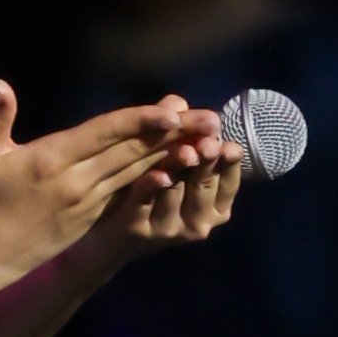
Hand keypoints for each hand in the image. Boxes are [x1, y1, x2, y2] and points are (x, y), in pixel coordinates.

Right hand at [0, 81, 221, 296]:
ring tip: (205, 140)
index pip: (105, 134)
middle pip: (132, 152)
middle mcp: (76, 183)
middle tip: (211, 119)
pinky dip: (154, 176)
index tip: (173, 111)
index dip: (141, 121)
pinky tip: (178, 166)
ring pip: (136, 172)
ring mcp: (85, 204)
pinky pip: (128, 193)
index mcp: (51, 161)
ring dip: (173, 155)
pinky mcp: (89, 219)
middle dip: (174, 135)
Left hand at [86, 95, 243, 262]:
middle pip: (204, 184)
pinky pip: (145, 201)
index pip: (228, 180)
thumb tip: (179, 102)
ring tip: (186, 152)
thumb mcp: (171, 161)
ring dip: (180, 169)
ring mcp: (166, 229)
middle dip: (207, 162)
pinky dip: (152, 186)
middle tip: (208, 145)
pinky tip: (158, 175)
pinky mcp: (136, 229)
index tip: (227, 145)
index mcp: (214, 206)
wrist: (109, 234)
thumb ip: (178, 131)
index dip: (228, 162)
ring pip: (176, 191)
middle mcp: (197, 223)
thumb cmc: (152, 191)